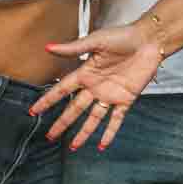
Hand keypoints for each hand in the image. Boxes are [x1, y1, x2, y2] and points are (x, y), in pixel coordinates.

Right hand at [33, 24, 167, 149]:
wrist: (149, 41)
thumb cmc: (122, 36)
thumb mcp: (96, 41)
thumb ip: (73, 48)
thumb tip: (48, 47)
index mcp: (85, 73)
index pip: (62, 90)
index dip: (48, 101)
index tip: (33, 111)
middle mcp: (95, 87)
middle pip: (75, 109)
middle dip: (62, 123)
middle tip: (49, 136)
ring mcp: (110, 95)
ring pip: (93, 118)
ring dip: (83, 132)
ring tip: (72, 147)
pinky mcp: (126, 99)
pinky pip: (116, 119)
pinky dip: (109, 133)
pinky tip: (102, 145)